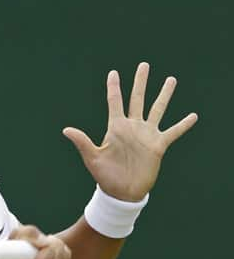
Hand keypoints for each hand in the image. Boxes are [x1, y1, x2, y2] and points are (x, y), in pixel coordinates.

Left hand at [62, 62, 197, 200]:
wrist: (122, 193)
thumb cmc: (105, 177)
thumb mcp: (93, 158)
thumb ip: (83, 142)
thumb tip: (66, 130)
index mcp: (116, 128)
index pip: (115, 102)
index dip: (114, 87)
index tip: (113, 73)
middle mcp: (132, 128)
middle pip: (137, 99)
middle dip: (140, 82)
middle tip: (143, 65)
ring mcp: (146, 135)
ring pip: (157, 109)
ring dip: (164, 95)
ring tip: (171, 79)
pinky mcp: (158, 146)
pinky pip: (173, 132)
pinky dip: (183, 125)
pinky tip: (193, 116)